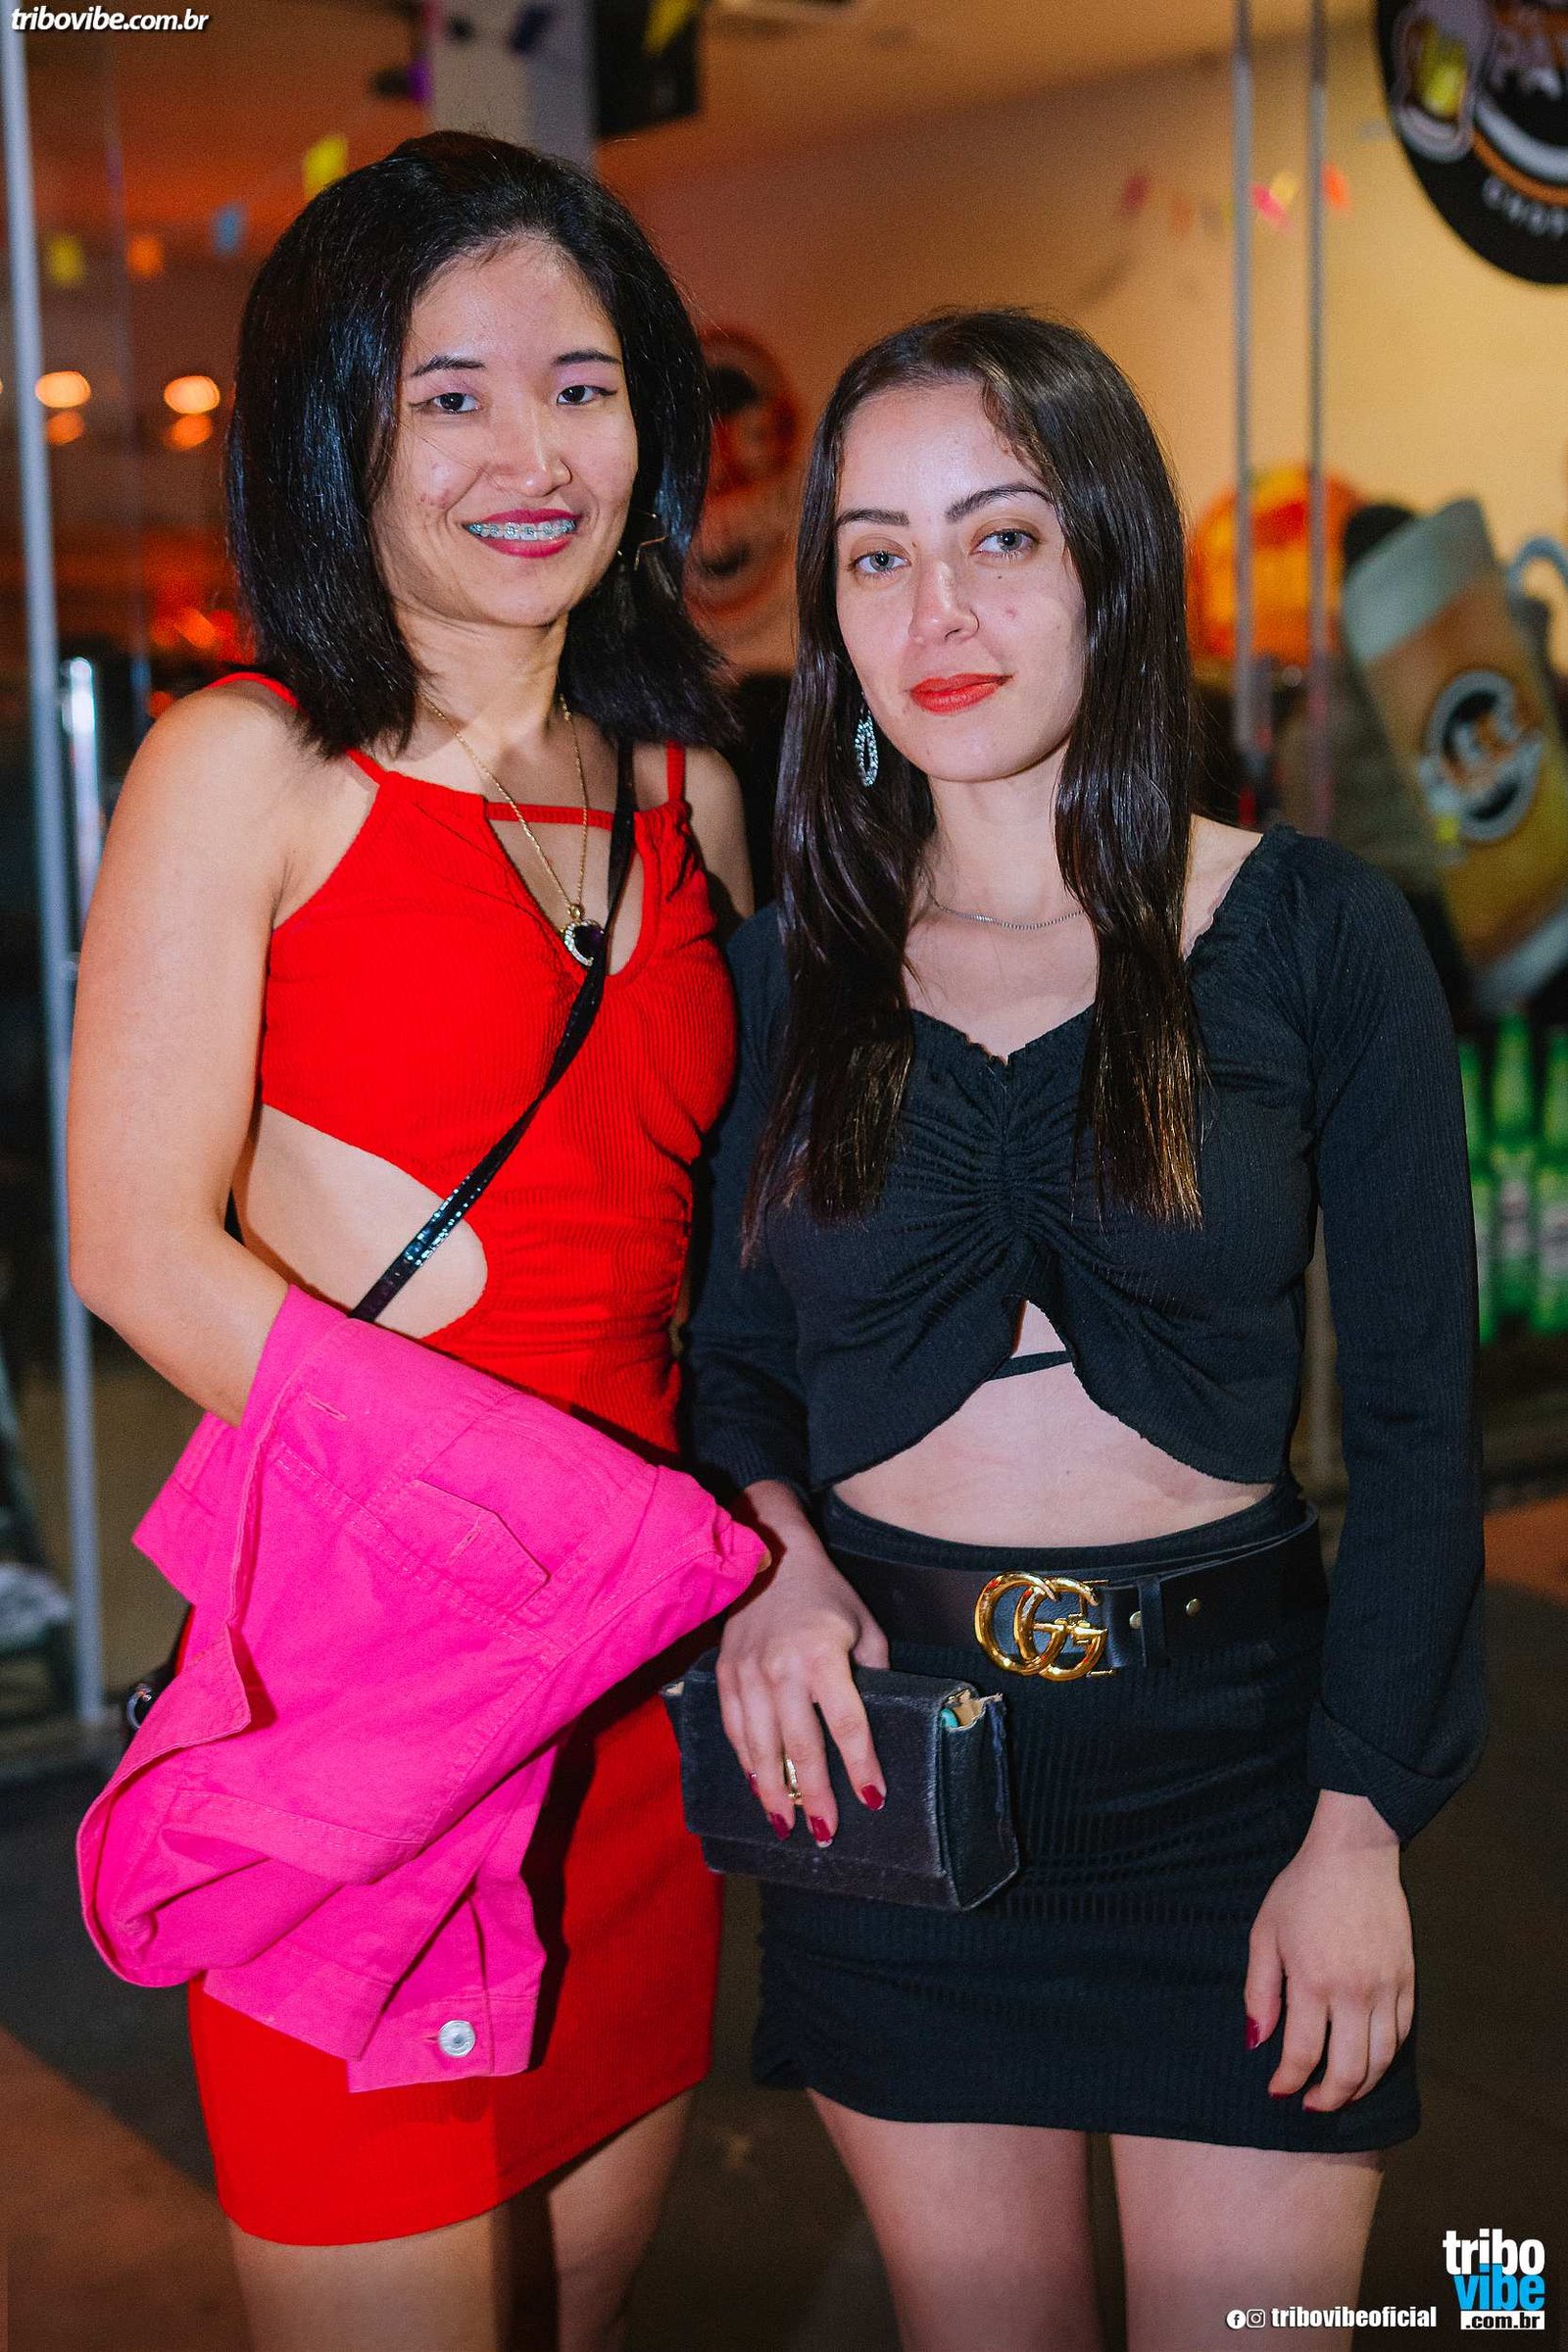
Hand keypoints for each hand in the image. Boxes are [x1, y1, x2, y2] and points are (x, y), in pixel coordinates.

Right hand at [716, 1480, 889, 1846]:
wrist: (769, 1556)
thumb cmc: (825, 1593)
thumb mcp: (864, 1625)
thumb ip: (873, 1672)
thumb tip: (877, 1720)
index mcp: (823, 1655)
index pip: (846, 1724)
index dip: (860, 1766)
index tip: (873, 1798)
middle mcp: (781, 1668)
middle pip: (800, 1747)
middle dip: (814, 1795)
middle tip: (825, 1832)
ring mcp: (747, 1673)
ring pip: (760, 1747)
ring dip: (773, 1791)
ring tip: (786, 1825)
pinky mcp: (725, 1675)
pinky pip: (734, 1729)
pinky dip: (746, 1762)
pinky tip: (758, 1786)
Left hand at [1245, 1790, 1414, 2110]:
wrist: (1353, 1856)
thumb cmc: (1301, 1891)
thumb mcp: (1265, 1934)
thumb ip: (1260, 1991)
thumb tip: (1256, 2043)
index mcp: (1312, 1981)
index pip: (1301, 2055)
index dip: (1288, 2083)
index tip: (1278, 2092)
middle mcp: (1354, 1992)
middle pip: (1348, 2072)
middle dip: (1328, 2099)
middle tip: (1311, 2104)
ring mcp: (1386, 1988)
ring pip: (1381, 2061)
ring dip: (1359, 2086)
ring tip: (1339, 2091)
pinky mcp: (1407, 1980)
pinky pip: (1402, 2036)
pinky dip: (1385, 2059)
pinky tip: (1367, 2061)